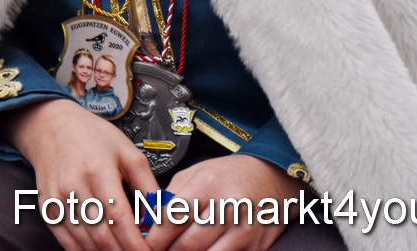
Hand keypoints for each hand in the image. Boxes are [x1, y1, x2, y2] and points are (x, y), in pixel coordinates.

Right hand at [4, 98, 157, 250]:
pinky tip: (100, 250)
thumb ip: (147, 185)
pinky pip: (66, 241)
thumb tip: (161, 216)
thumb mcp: (128, 152)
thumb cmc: (91, 137)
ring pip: (84, 242)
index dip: (135, 242)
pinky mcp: (47, 208)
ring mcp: (57, 199)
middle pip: (101, 235)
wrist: (51, 127)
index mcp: (97, 170)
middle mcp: (74, 187)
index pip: (119, 217)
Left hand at [146, 155, 298, 250]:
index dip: (153, 238)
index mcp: (207, 186)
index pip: (172, 219)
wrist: (273, 178)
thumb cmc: (229, 175)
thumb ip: (171, 196)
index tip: (143, 243)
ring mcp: (244, 231)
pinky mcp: (256, 247)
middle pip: (188, 245)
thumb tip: (148, 221)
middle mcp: (227, 209)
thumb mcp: (196, 173)